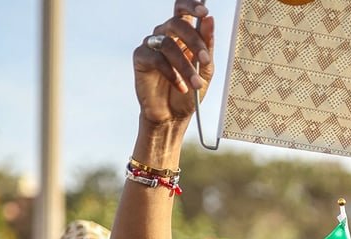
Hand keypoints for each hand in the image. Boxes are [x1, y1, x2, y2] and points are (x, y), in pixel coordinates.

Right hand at [134, 1, 215, 126]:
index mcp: (183, 33)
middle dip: (194, 41)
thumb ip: (207, 44)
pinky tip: (180, 86)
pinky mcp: (141, 58)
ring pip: (168, 44)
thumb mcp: (205, 69)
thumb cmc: (190, 90)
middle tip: (205, 59)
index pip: (183, 9)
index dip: (191, 5)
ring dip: (185, 66)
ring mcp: (152, 45)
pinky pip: (156, 59)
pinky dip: (171, 73)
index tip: (204, 11)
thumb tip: (209, 19)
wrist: (173, 115)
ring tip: (195, 84)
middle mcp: (166, 34)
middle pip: (177, 23)